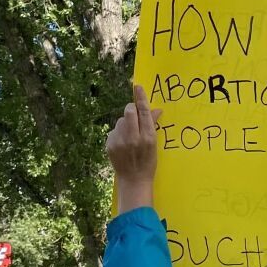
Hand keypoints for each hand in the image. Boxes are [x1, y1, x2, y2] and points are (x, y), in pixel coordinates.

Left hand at [107, 83, 162, 211]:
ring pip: (121, 120)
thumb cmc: (148, 162)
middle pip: (129, 111)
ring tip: (130, 137)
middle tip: (135, 115)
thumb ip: (153, 125)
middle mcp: (133, 137)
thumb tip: (156, 109)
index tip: (137, 86)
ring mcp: (120, 141)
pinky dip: (119, 133)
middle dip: (132, 109)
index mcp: (147, 137)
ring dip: (126, 123)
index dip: (140, 97)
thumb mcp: (154, 144)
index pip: (144, 112)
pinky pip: (114, 130)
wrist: (134, 180)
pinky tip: (123, 144)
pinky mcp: (110, 145)